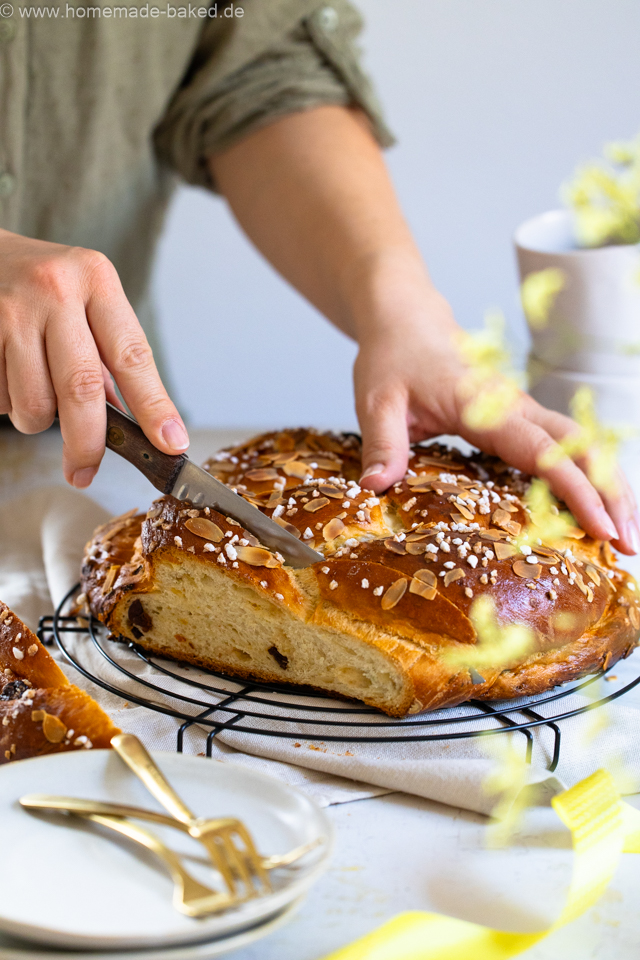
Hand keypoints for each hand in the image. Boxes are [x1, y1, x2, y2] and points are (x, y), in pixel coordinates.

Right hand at [0, 229, 188, 486]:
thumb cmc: (41, 286)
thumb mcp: (85, 302)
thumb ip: (109, 359)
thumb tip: (138, 427)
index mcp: (97, 281)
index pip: (133, 357)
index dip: (154, 408)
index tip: (171, 444)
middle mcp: (56, 290)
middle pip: (82, 389)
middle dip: (88, 443)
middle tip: (85, 471)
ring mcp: (11, 308)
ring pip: (34, 403)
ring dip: (37, 420)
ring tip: (34, 394)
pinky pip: (0, 398)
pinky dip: (7, 404)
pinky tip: (7, 374)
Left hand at [354, 275, 638, 554]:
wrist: (405, 321)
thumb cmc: (393, 358)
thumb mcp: (377, 401)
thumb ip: (382, 443)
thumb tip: (377, 486)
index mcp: (486, 405)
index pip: (545, 451)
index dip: (577, 490)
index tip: (602, 528)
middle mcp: (515, 407)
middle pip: (583, 446)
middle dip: (613, 493)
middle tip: (629, 545)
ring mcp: (522, 412)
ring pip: (582, 445)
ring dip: (608, 485)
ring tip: (625, 536)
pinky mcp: (519, 419)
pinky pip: (564, 446)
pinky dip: (587, 476)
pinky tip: (593, 509)